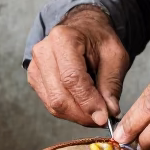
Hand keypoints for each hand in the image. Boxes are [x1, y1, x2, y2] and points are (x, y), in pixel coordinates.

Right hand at [28, 6, 129, 127]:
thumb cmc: (99, 40)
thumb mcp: (115, 56)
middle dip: (83, 113)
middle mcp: (43, 51)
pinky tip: (83, 107)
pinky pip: (50, 104)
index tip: (104, 117)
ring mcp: (35, 66)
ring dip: (77, 115)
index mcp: (63, 38)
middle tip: (103, 119)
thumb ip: (111, 84)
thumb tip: (109, 112)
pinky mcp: (34, 78)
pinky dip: (69, 111)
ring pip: (53, 104)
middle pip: (59, 95)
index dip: (88, 101)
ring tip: (96, 113)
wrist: (83, 30)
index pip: (72, 78)